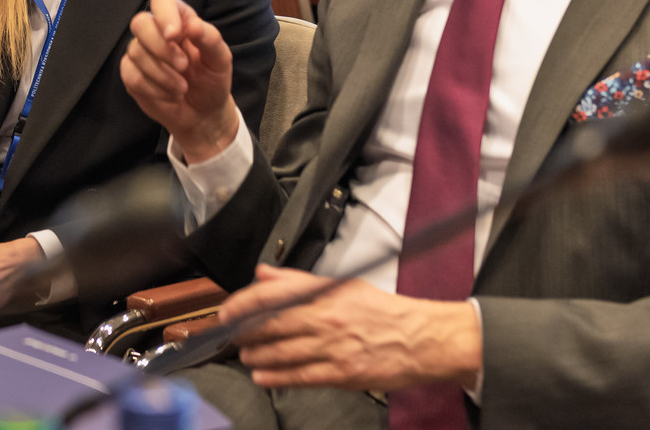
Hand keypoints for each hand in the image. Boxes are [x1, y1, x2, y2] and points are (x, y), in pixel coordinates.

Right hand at [120, 0, 239, 160]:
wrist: (203, 113)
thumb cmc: (212, 80)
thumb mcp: (220, 60)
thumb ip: (210, 39)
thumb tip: (193, 25)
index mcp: (179, 21)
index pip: (162, 2)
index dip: (165, 15)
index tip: (175, 35)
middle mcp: (156, 32)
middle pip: (139, 23)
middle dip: (161, 47)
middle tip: (183, 66)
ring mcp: (140, 53)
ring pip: (136, 52)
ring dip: (162, 74)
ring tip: (182, 88)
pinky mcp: (131, 75)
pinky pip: (132, 76)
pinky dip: (154, 89)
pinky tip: (170, 95)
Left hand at [221, 265, 481, 392]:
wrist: (421, 339)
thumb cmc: (381, 311)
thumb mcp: (342, 285)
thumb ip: (298, 280)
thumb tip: (263, 273)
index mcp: (324, 294)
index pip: (271, 295)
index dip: (242, 303)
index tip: (228, 310)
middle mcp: (325, 319)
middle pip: (270, 324)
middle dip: (243, 331)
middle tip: (229, 335)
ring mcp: (332, 348)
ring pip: (281, 352)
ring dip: (255, 354)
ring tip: (244, 354)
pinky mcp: (341, 373)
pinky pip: (300, 376)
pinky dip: (276, 376)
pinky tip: (261, 375)